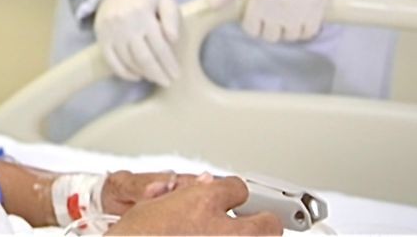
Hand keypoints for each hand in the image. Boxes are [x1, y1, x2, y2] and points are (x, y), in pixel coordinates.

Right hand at [93, 0, 181, 85]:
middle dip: (158, 73)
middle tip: (168, 82)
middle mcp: (125, 25)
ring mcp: (111, 34)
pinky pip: (113, 62)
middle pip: (144, 58)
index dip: (169, 63)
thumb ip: (172, 16)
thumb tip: (173, 39)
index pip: (159, 45)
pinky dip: (125, 73)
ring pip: (129, 62)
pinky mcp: (102, 40)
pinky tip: (137, 76)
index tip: (177, 74)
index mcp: (142, 14)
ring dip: (144, 74)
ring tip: (156, 78)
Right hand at [105, 175, 281, 235]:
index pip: (236, 188)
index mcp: (202, 202)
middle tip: (253, 223)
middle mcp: (223, 230)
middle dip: (262, 221)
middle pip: (268, 223)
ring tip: (233, 235)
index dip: (230, 194)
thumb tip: (200, 185)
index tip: (229, 200)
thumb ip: (179, 195)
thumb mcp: (147, 208)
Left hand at [210, 0, 330, 41]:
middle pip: (270, 36)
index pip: (252, 29)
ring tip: (285, 14)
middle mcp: (281, 6)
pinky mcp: (318, 11)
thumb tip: (212, 4)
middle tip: (271, 14)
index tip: (257, 13)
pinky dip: (303, 29)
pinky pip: (307, 33)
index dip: (252, 22)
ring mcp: (301, 10)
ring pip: (289, 36)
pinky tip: (299, 16)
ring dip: (286, 29)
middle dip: (268, 27)